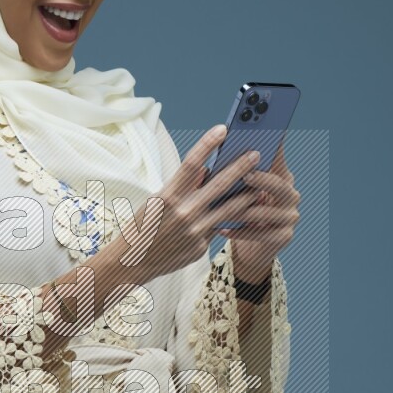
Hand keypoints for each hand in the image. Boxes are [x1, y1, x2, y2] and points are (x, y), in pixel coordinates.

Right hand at [109, 125, 266, 285]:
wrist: (132, 263)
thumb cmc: (142, 227)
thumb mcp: (156, 202)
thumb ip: (182, 187)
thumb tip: (205, 170)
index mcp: (167, 197)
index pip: (191, 163)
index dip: (208, 144)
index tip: (222, 129)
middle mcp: (183, 213)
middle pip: (219, 184)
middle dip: (241, 167)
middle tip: (256, 154)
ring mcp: (194, 232)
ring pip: (229, 209)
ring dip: (248, 195)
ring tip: (261, 185)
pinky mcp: (200, 247)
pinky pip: (217, 228)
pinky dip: (229, 220)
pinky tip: (242, 214)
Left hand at [224, 141, 300, 282]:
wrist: (250, 248)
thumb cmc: (238, 212)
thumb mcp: (236, 191)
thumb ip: (230, 176)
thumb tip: (206, 165)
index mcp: (281, 176)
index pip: (278, 157)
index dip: (273, 146)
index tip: (262, 135)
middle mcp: (290, 194)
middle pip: (279, 184)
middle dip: (261, 179)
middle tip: (245, 175)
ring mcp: (290, 216)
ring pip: (266, 212)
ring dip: (243, 210)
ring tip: (223, 208)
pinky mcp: (284, 236)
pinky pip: (261, 233)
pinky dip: (240, 231)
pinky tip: (221, 228)